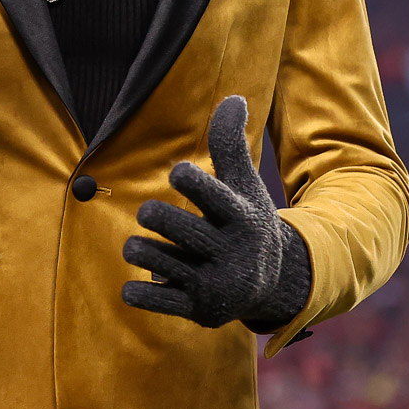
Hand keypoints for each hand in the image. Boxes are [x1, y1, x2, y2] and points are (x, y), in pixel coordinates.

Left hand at [122, 95, 309, 329]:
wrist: (271, 283)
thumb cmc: (244, 219)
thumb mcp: (243, 183)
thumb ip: (231, 142)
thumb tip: (235, 98)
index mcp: (241, 217)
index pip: (211, 193)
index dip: (187, 178)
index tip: (178, 173)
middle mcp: (230, 252)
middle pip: (173, 225)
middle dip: (153, 214)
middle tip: (150, 213)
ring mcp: (214, 284)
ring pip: (153, 258)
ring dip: (139, 248)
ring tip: (143, 246)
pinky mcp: (198, 310)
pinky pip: (150, 299)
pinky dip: (137, 290)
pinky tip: (142, 281)